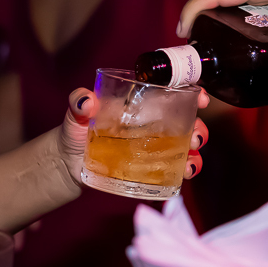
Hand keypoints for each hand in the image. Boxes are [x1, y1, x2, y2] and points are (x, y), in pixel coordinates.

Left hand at [58, 88, 210, 188]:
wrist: (67, 165)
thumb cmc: (74, 133)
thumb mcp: (75, 114)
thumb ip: (78, 103)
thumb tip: (86, 101)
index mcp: (140, 104)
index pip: (170, 92)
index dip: (190, 92)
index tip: (200, 98)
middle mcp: (152, 123)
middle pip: (186, 120)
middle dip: (199, 127)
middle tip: (195, 137)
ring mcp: (154, 146)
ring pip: (186, 145)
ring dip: (196, 151)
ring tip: (191, 160)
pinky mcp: (151, 168)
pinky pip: (175, 168)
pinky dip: (186, 170)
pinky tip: (185, 174)